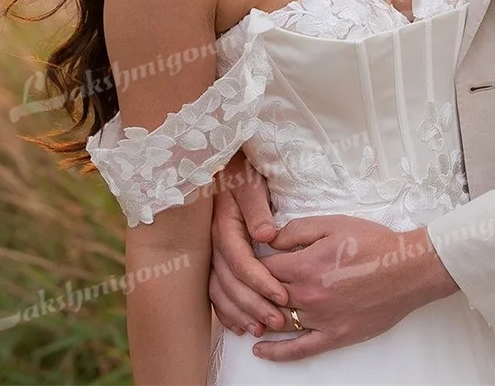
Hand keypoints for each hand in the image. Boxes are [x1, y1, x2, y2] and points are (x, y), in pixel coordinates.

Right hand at [209, 152, 288, 336]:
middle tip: (279, 320)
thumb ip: (257, 209)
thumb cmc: (243, 172)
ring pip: (219, 292)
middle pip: (229, 283)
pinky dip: (226, 311)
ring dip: (240, 313)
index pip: (241, 262)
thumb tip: (267, 236)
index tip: (283, 296)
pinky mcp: (215, 259)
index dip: (261, 282)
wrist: (226, 165)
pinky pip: (215, 291)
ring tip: (261, 329)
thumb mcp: (251, 184)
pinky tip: (240, 325)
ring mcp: (211, 254)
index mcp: (224, 226)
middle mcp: (214, 244)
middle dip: (254, 304)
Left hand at [251, 215, 457, 361]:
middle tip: (240, 286)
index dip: (249, 262)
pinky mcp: (333, 337)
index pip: (262, 268)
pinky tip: (260, 350)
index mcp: (304, 266)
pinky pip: (299, 350)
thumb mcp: (333, 224)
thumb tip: (269, 239)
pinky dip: (277, 353)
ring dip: (258, 318)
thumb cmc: (372, 242)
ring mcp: (319, 319)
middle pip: (264, 297)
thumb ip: (297, 230)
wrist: (406, 269)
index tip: (244, 260)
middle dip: (249, 291)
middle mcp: (307, 295)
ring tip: (245, 314)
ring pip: (276, 322)